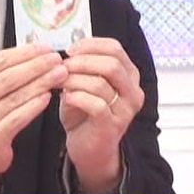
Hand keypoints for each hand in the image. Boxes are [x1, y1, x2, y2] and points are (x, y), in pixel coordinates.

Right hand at [0, 42, 65, 193]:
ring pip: (14, 97)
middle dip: (35, 66)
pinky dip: (34, 106)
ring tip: (58, 75)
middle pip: (6, 78)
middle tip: (56, 59)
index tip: (44, 48)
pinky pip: (17, 118)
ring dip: (40, 83)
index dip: (23, 53)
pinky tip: (47, 96)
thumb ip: (1, 73)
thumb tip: (35, 53)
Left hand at [59, 37, 141, 192]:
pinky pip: (96, 105)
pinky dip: (77, 97)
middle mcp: (133, 91)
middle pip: (112, 64)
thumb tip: (69, 51)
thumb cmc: (86, 114)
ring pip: (101, 83)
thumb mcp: (86, 83)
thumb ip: (83, 66)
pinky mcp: (113, 126)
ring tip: (60, 82)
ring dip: (75, 79)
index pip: (115, 48)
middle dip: (82, 62)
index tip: (70, 49)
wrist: (89, 148)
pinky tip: (66, 97)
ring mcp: (125, 110)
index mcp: (129, 75)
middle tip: (63, 66)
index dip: (91, 45)